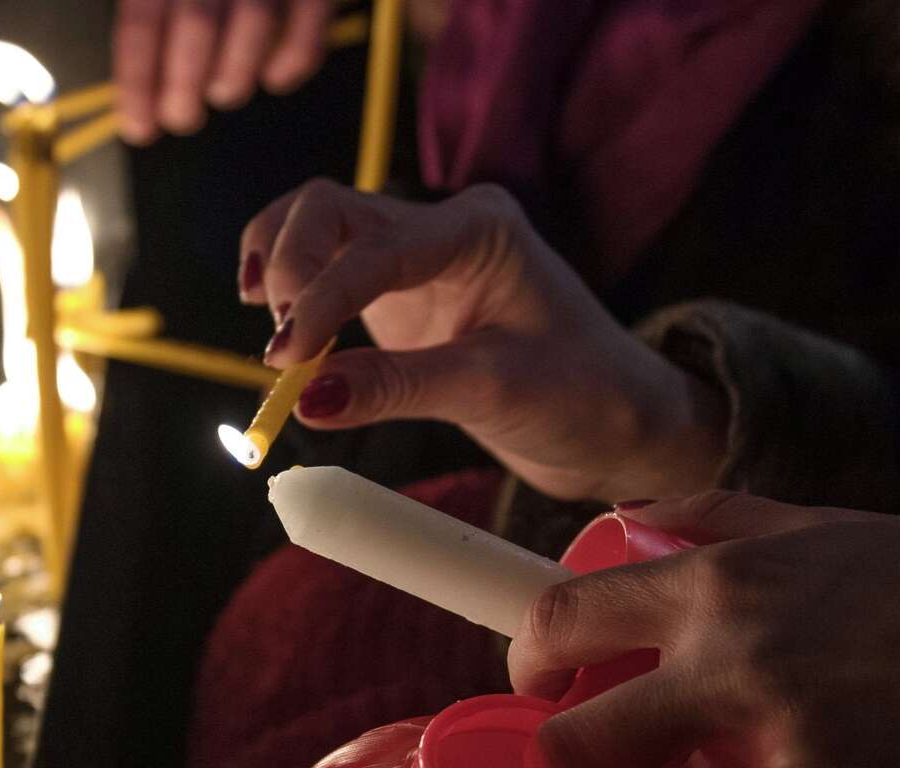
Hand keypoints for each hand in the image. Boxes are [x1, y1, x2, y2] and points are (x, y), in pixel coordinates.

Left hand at [114, 0, 335, 142]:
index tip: (138, 125)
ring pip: (254, 22)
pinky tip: (273, 77)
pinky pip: (309, 23)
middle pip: (196, 23)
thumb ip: (149, 4)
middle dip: (184, 86)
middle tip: (180, 118)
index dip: (138, 80)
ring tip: (222, 92)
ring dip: (234, 75)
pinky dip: (293, 61)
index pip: (141, 18)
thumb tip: (139, 72)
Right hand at [240, 182, 727, 502]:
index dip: (321, 300)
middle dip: (290, 269)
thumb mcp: (493, 392)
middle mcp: (442, 228)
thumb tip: (306, 401)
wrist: (621, 424)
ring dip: (280, 272)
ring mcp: (415, 259)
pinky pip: (325, 274)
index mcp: (479, 229)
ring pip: (316, 229)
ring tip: (278, 344)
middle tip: (281, 353)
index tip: (287, 362)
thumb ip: (398, 388)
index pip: (374, 249)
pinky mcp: (397, 300)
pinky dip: (291, 294)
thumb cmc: (584, 397)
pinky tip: (278, 330)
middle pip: (327, 210)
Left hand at [508, 493, 899, 767]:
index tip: (535, 680)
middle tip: (576, 766)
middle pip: (577, 753)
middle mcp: (736, 671)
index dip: (525, 657)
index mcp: (719, 587)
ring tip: (728, 758)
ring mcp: (785, 753)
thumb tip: (623, 524)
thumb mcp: (815, 522)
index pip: (564, 620)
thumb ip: (708, 521)